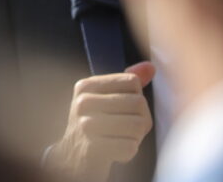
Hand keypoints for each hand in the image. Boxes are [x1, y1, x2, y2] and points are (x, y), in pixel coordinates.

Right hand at [46, 61, 154, 181]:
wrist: (72, 157)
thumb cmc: (96, 124)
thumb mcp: (106, 99)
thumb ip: (127, 83)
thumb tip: (150, 66)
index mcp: (85, 86)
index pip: (132, 82)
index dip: (136, 98)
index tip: (123, 109)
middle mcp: (82, 102)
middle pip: (138, 103)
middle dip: (140, 119)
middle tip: (126, 128)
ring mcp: (86, 125)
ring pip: (137, 125)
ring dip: (135, 137)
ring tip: (121, 138)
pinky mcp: (93, 148)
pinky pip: (130, 147)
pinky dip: (128, 152)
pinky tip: (115, 150)